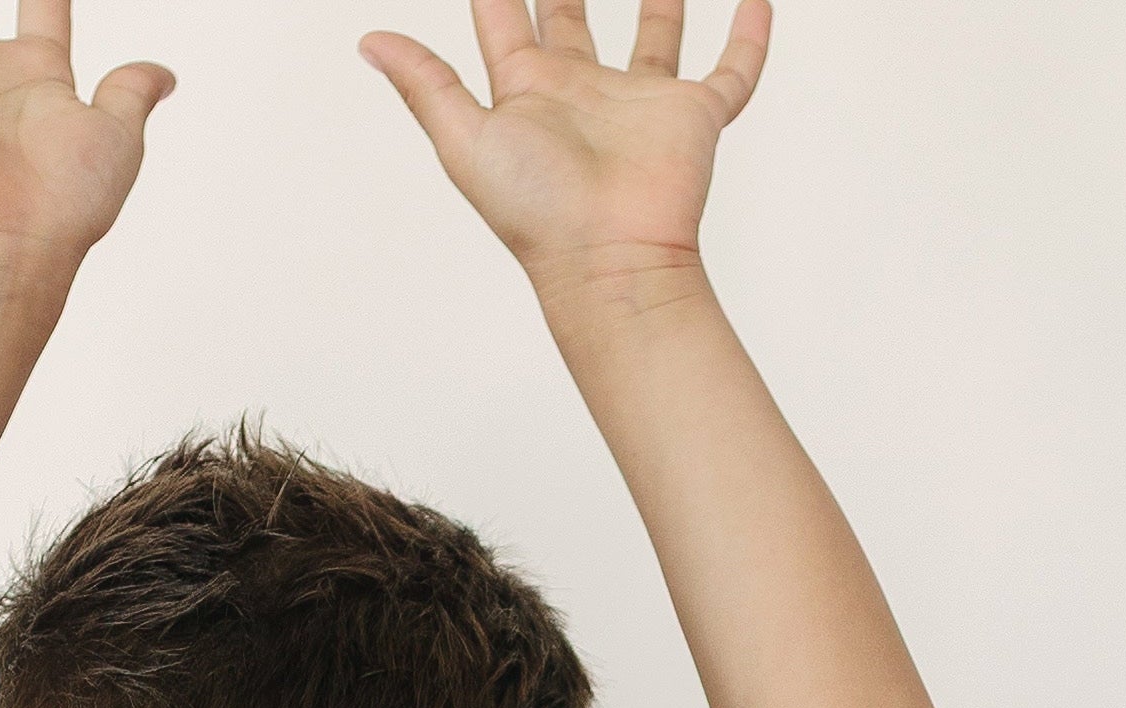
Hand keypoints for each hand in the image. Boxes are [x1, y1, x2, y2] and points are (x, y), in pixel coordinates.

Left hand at [357, 0, 767, 289]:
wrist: (608, 263)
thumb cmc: (536, 214)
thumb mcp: (465, 140)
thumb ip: (425, 85)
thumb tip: (368, 42)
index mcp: (529, 92)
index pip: (506, 16)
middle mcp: (584, 92)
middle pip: (575, 14)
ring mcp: (641, 104)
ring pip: (655, 34)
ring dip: (662, 1)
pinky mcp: (693, 118)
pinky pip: (732, 72)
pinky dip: (749, 38)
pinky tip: (756, 1)